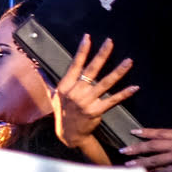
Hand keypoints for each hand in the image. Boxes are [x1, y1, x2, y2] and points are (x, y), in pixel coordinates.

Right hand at [50, 34, 137, 151]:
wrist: (68, 134)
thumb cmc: (61, 113)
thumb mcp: (52, 96)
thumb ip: (47, 81)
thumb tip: (37, 68)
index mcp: (65, 86)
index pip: (75, 65)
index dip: (82, 51)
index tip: (88, 38)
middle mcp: (75, 92)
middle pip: (91, 70)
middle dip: (102, 55)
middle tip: (110, 42)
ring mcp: (86, 102)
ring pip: (105, 83)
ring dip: (118, 72)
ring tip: (129, 61)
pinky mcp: (96, 111)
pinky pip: (112, 100)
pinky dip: (124, 94)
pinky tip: (134, 87)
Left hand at [121, 128, 171, 171]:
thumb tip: (166, 147)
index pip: (161, 132)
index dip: (146, 132)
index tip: (133, 132)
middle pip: (153, 145)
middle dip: (136, 147)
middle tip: (123, 150)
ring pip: (154, 159)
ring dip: (140, 162)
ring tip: (129, 164)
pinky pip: (162, 171)